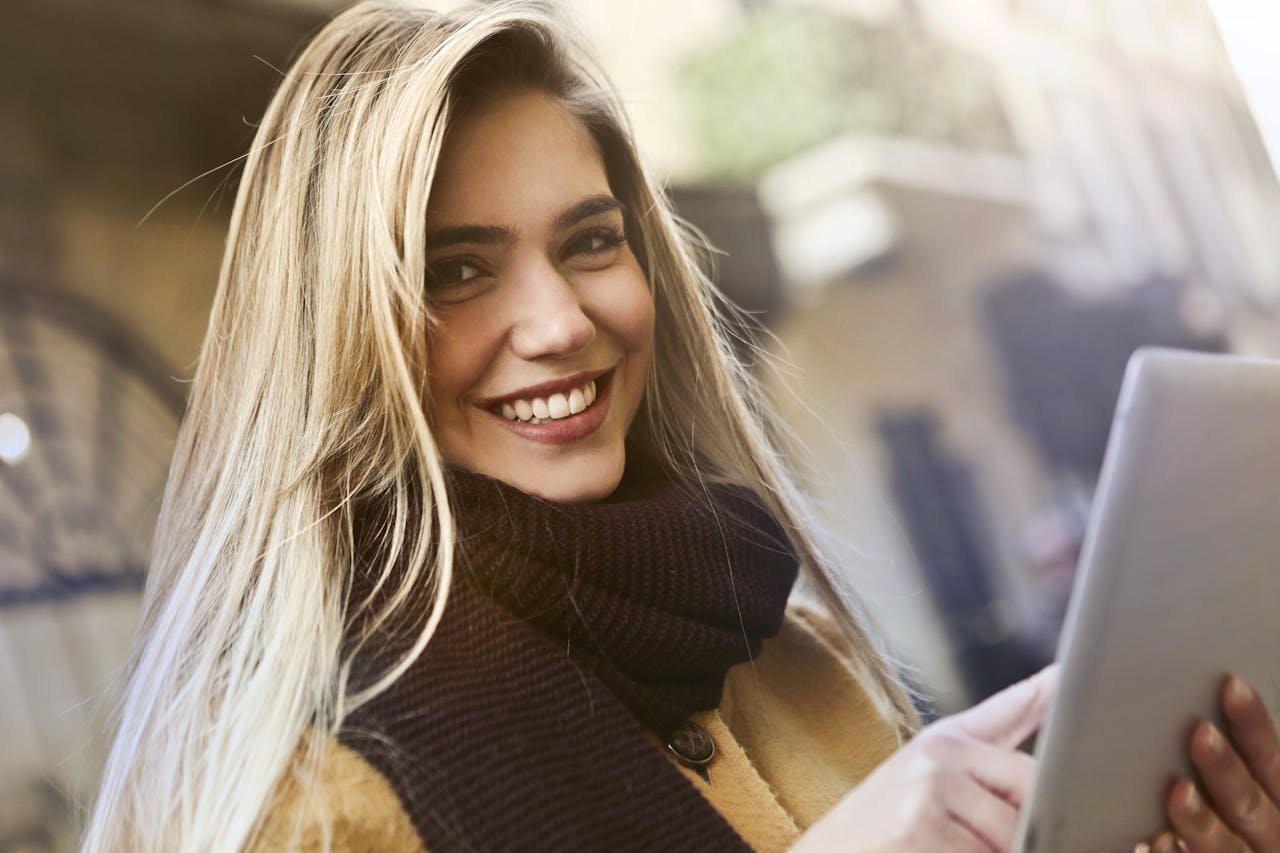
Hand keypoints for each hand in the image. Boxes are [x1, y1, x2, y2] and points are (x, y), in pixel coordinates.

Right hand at [791, 664, 1058, 851]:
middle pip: (1031, 794)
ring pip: (1012, 836)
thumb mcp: (925, 775)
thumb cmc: (880, 826)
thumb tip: (1049, 708)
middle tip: (970, 836)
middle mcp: (937, 756)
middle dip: (1022, 830)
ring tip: (944, 846)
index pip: (1013, 711)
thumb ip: (992, 746)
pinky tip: (930, 852)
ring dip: (994, 851)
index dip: (1048, 690)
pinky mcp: (919, 831)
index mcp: (944, 740)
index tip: (1071, 669)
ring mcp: (928, 792)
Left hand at [1138, 676, 1279, 852]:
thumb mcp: (1249, 786)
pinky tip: (1149, 843)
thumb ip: (1233, 758)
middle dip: (1226, 769)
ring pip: (1225, 844)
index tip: (1232, 687)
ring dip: (1201, 819)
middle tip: (1202, 734)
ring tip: (1179, 793)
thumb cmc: (1232, 813)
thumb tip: (1204, 700)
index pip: (1272, 761)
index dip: (1254, 726)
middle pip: (1249, 804)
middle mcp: (1270, 835)